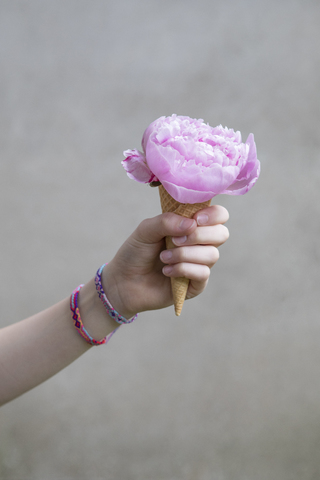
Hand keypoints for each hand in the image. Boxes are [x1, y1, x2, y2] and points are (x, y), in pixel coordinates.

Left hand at [102, 205, 228, 317]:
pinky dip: (184, 270)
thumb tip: (192, 224)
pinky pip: (203, 274)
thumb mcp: (146, 230)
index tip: (196, 219)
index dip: (214, 215)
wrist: (123, 281)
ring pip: (212, 255)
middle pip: (222, 234)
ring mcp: (199, 264)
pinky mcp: (196, 285)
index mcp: (191, 226)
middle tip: (174, 240)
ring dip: (185, 254)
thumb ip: (166, 221)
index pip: (219, 216)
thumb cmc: (135, 252)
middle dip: (199, 235)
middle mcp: (199, 244)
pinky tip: (166, 271)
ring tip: (164, 258)